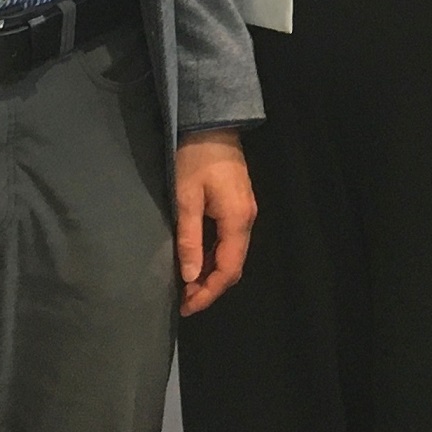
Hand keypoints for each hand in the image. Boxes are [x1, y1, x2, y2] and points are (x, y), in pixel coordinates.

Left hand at [175, 129, 255, 314]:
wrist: (212, 124)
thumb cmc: (195, 158)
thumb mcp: (186, 198)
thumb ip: (189, 238)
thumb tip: (190, 276)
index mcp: (237, 220)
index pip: (228, 270)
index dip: (208, 292)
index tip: (186, 307)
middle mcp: (248, 220)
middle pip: (233, 266)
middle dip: (209, 287)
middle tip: (183, 301)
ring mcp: (246, 212)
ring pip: (232, 255)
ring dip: (211, 273)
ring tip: (186, 285)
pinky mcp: (239, 205)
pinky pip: (229, 241)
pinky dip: (214, 257)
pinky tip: (196, 261)